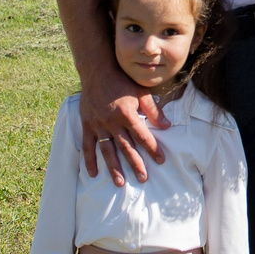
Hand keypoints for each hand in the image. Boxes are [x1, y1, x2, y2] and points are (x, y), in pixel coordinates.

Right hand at [79, 64, 166, 186]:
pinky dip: (89, 160)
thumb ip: (154, 110)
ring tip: (120, 183)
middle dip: (136, 164)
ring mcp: (98, 125)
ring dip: (114, 168)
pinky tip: (93, 174)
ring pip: (107, 150)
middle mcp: (112, 122)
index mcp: (127, 114)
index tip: (161, 160)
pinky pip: (88, 146)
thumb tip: (167, 126)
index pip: (142, 136)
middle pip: (126, 147)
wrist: (97, 71)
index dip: (153, 148)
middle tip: (143, 178)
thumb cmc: (122, 81)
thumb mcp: (141, 92)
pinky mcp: (87, 125)